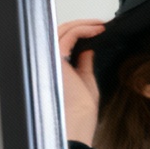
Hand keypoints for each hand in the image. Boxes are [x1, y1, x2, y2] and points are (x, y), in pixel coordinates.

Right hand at [57, 19, 104, 145]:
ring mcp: (50, 59)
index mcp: (54, 70)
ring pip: (61, 30)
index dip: (77, 34)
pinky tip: (97, 30)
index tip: (95, 31)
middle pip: (59, 34)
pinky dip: (84, 28)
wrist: (78, 124)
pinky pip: (69, 35)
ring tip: (100, 25)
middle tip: (99, 25)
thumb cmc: (80, 113)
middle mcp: (49, 63)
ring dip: (83, 24)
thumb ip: (84, 65)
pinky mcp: (57, 58)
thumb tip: (88, 51)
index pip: (60, 43)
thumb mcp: (85, 83)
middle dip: (80, 26)